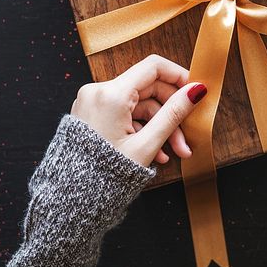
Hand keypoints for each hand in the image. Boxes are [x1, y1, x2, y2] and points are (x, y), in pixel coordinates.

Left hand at [70, 54, 206, 167]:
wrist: (70, 199)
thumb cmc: (104, 175)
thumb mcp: (146, 145)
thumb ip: (173, 114)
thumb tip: (195, 91)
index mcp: (111, 94)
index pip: (153, 67)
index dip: (178, 76)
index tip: (195, 90)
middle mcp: (99, 92)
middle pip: (148, 90)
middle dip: (171, 115)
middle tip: (187, 138)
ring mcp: (94, 103)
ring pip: (139, 106)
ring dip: (159, 128)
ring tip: (172, 154)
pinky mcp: (93, 114)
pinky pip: (125, 115)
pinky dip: (141, 130)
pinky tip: (155, 152)